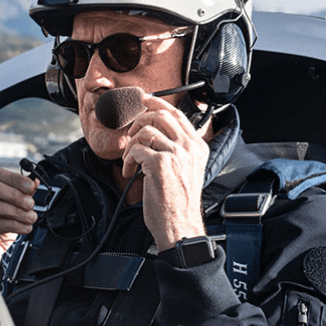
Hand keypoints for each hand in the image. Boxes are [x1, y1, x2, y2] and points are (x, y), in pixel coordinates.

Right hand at [0, 167, 38, 272]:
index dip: (14, 178)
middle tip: (30, 203)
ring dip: (15, 211)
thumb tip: (35, 182)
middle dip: (14, 194)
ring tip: (31, 217)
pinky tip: (24, 227)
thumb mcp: (9, 205)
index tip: (31, 185)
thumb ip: (20, 192)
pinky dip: (13, 224)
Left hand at [121, 96, 209, 251]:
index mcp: (198, 147)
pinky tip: (130, 172)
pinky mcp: (159, 164)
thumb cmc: (180, 202)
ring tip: (130, 160)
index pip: (177, 114)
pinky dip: (127, 160)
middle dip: (140, 121)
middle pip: (160, 116)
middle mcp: (189, 147)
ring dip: (131, 145)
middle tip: (131, 134)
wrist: (180, 225)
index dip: (158, 104)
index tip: (144, 100)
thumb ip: (178, 150)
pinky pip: (136, 150)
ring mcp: (175, 154)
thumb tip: (157, 133)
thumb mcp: (188, 170)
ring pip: (145, 132)